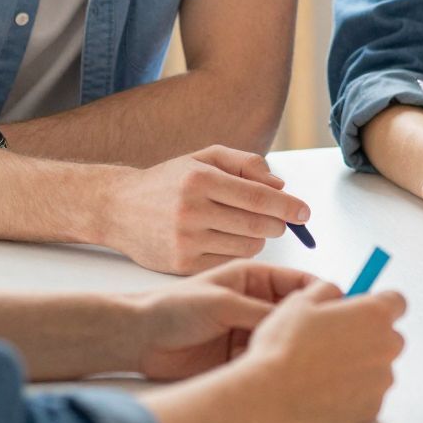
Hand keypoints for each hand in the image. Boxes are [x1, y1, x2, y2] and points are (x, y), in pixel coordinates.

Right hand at [101, 146, 311, 273]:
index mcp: (200, 179)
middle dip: (278, 224)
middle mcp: (192, 210)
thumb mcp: (205, 157)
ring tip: (241, 225)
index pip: (259, 198)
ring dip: (256, 237)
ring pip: (248, 246)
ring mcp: (185, 240)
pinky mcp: (181, 265)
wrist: (117, 208)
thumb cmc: (169, 181)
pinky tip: (223, 239)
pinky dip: (236, 251)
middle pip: (259, 225)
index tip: (305, 213)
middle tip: (279, 220)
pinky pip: (229, 261)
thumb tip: (281, 187)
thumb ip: (246, 164)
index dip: (288, 207)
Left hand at [128, 262, 321, 379]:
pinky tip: (284, 374)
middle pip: (297, 313)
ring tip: (310, 360)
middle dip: (313, 324)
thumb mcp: (223, 303)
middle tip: (331, 339)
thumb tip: (298, 320)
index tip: (341, 308)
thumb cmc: (173, 307)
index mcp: (255, 278)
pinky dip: (274, 366)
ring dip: (293, 347)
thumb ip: (261, 311)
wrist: (138, 338)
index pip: (300, 282)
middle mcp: (256, 303)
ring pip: (283, 338)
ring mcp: (249, 330)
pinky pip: (266, 360)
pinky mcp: (239, 357)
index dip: (322, 294)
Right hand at [243, 280, 407, 422]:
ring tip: (324, 371)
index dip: (378, 304)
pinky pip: (369, 395)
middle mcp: (386, 346)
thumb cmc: (284, 349)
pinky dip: (354, 393)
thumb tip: (339, 293)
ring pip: (378, 367)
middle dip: (369, 337)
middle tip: (335, 343)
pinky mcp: (373, 408)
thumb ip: (328, 290)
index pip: (397, 302)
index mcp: (374, 314)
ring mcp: (382, 380)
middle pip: (389, 336)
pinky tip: (325, 391)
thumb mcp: (300, 302)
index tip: (362, 310)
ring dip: (360, 366)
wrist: (271, 398)